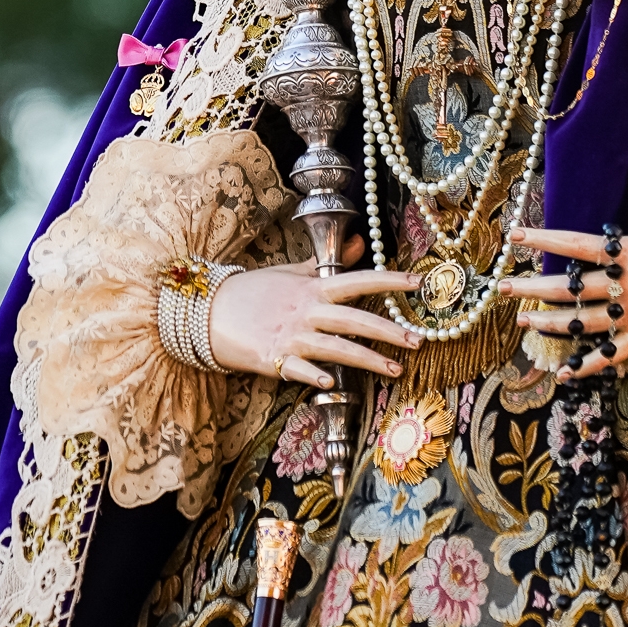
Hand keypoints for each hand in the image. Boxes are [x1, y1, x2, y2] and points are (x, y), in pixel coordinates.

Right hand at [208, 245, 421, 388]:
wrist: (208, 311)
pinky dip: (315, 376)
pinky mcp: (274, 358)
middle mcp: (306, 311)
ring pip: (336, 348)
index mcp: (312, 289)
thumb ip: (327, 263)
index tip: (419, 283)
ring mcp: (291, 336)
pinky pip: (299, 369)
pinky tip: (332, 384)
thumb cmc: (253, 292)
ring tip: (395, 369)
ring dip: (367, 359)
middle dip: (388, 330)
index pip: (358, 281)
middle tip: (418, 340)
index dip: (389, 282)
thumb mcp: (291, 272)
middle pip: (354, 319)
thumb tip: (360, 242)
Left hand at [502, 150, 627, 373]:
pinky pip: (612, 355)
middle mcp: (626, 286)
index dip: (542, 240)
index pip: (575, 245)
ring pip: (583, 322)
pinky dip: (587, 366)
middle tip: (501, 289)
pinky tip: (564, 374)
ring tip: (523, 321)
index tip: (513, 237)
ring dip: (550, 323)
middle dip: (532, 288)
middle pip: (569, 288)